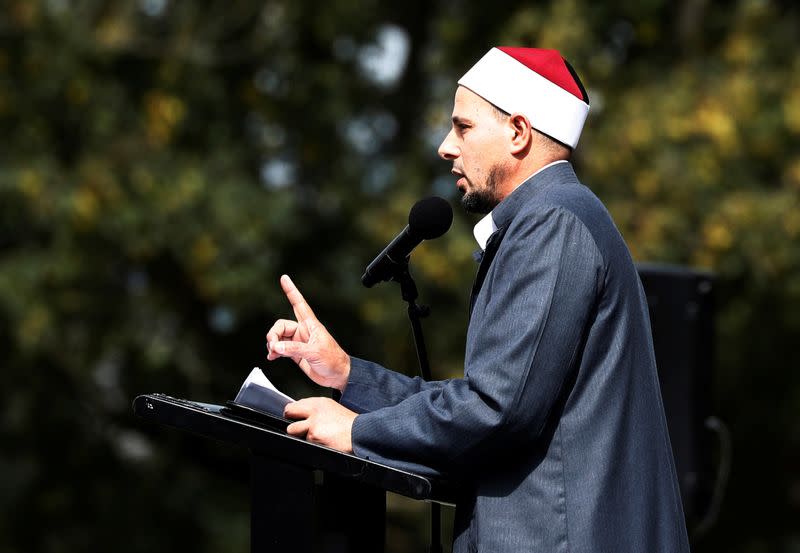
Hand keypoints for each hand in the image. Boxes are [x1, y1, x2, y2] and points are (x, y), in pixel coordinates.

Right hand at [266, 274, 350, 390]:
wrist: (337, 376)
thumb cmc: (333, 360)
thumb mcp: (315, 352)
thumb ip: (295, 349)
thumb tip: (276, 347)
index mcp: (311, 325)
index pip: (299, 304)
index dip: (291, 291)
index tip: (284, 278)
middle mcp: (303, 331)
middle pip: (281, 325)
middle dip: (273, 335)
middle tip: (273, 347)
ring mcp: (298, 342)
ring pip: (278, 337)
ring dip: (272, 344)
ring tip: (273, 354)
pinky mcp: (295, 353)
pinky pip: (280, 348)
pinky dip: (274, 351)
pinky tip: (272, 357)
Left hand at [284, 397, 355, 452]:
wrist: (359, 433)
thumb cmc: (348, 423)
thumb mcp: (331, 408)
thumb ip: (315, 409)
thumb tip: (301, 413)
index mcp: (318, 402)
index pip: (294, 404)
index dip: (292, 412)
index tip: (294, 416)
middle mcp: (314, 411)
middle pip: (288, 413)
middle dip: (291, 421)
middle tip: (297, 426)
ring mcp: (313, 424)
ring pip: (293, 430)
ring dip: (300, 434)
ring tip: (314, 435)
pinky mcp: (314, 437)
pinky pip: (304, 442)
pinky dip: (310, 443)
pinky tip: (321, 440)